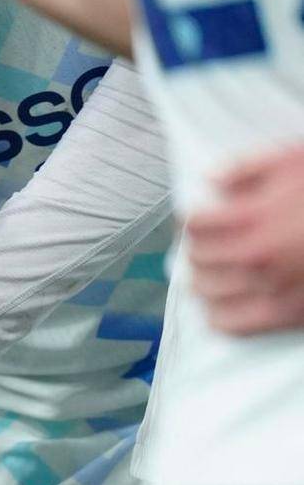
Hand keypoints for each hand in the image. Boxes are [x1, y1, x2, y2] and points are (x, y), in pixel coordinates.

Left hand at [187, 144, 303, 334]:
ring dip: (204, 280)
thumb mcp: (296, 159)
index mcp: (255, 217)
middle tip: (207, 244)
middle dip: (198, 248)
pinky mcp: (287, 314)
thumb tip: (212, 180)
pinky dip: (219, 315)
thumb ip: (248, 169)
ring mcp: (270, 289)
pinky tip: (221, 304)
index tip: (198, 219)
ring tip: (212, 272)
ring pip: (208, 292)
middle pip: (198, 259)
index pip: (195, 225)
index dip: (192, 219)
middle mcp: (257, 256)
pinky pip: (233, 324)